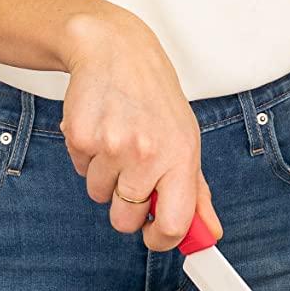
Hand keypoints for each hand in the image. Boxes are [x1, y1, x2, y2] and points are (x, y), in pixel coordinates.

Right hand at [59, 8, 218, 251]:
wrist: (116, 51)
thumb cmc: (155, 99)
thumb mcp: (186, 139)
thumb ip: (197, 192)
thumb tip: (209, 234)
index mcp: (182, 157)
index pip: (174, 224)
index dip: (160, 239)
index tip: (153, 233)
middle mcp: (149, 153)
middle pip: (126, 221)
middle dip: (124, 208)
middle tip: (131, 174)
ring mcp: (113, 146)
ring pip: (99, 195)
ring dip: (105, 176)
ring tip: (116, 141)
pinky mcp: (81, 137)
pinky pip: (80, 170)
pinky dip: (87, 156)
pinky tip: (100, 129)